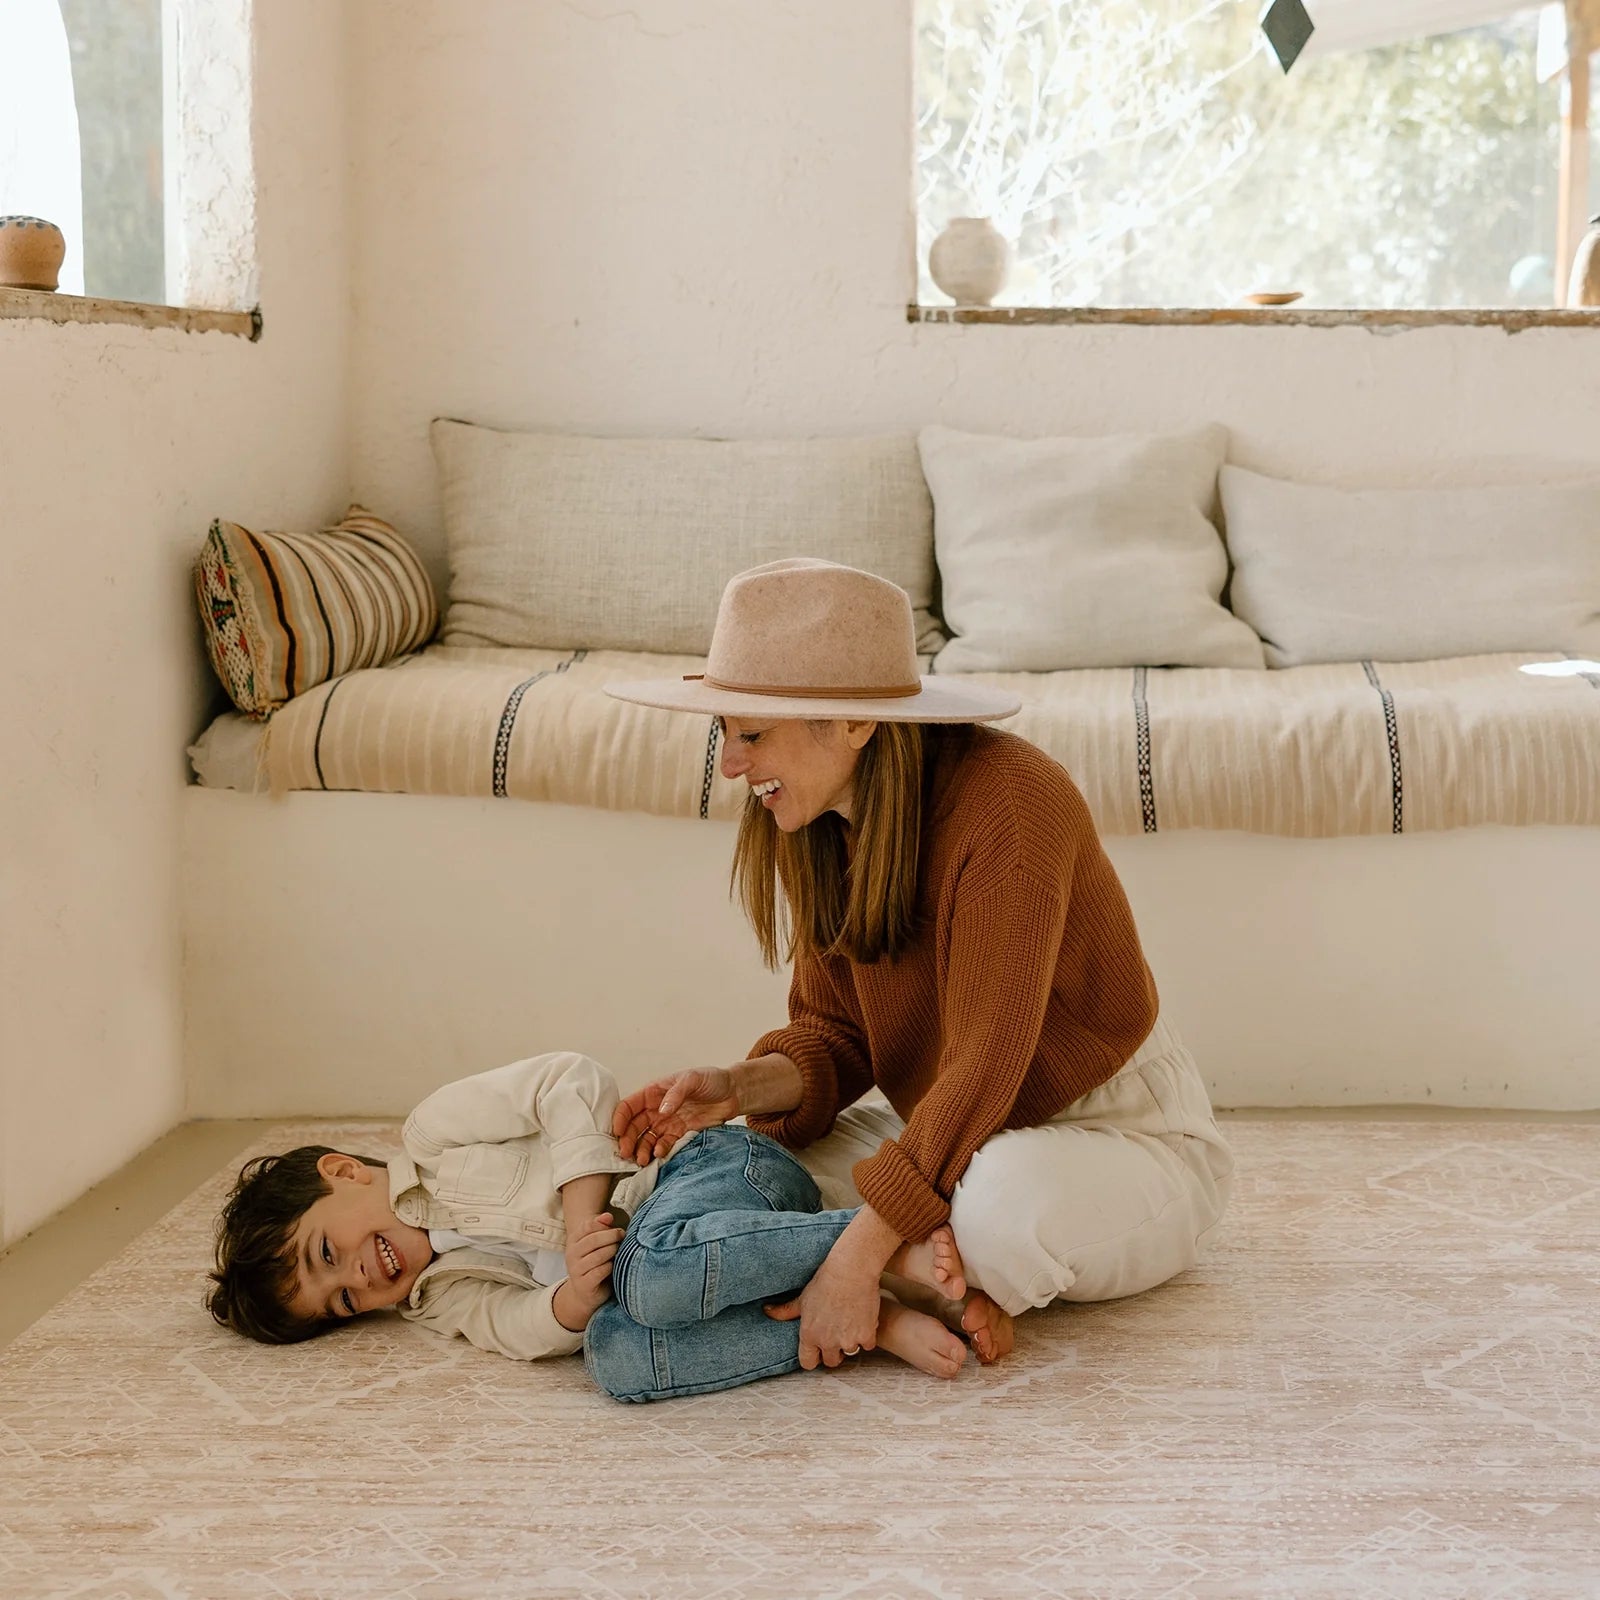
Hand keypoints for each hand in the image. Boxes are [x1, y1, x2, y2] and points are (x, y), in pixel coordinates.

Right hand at [554, 1212, 623, 1329]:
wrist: (585, 1294)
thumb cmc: (596, 1264)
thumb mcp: (597, 1245)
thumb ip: (602, 1228)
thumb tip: (608, 1215)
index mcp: (573, 1241)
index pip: (588, 1226)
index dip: (604, 1225)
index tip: (616, 1228)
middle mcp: (571, 1254)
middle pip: (593, 1239)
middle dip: (612, 1236)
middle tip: (622, 1237)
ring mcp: (576, 1270)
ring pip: (598, 1255)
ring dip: (613, 1251)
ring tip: (619, 1251)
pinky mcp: (583, 1284)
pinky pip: (600, 1272)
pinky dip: (610, 1267)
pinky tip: (614, 1266)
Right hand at [612, 1068, 738, 1163]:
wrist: (734, 1093)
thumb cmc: (712, 1079)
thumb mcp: (693, 1079)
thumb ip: (676, 1093)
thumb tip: (662, 1110)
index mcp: (654, 1092)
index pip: (629, 1106)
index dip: (620, 1118)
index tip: (617, 1132)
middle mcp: (657, 1108)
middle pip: (634, 1126)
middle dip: (627, 1140)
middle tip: (626, 1153)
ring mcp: (667, 1122)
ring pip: (646, 1139)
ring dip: (640, 1150)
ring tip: (641, 1160)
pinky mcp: (679, 1134)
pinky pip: (664, 1145)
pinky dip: (659, 1151)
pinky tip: (659, 1155)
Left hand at [764, 1250, 881, 1368]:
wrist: (851, 1270)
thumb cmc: (825, 1280)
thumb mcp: (802, 1297)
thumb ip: (785, 1310)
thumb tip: (766, 1311)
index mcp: (809, 1335)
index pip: (808, 1363)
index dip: (814, 1356)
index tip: (819, 1348)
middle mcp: (827, 1342)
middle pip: (831, 1361)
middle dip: (834, 1350)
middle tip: (836, 1332)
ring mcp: (848, 1340)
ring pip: (850, 1352)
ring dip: (851, 1341)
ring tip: (850, 1322)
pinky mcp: (866, 1335)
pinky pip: (867, 1345)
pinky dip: (867, 1334)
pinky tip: (864, 1319)